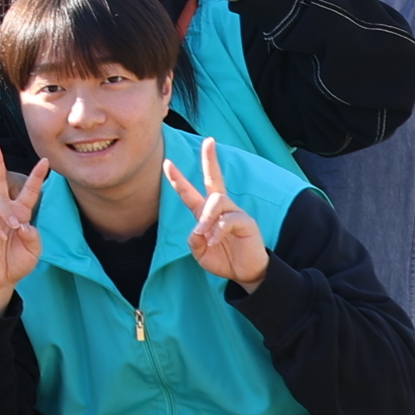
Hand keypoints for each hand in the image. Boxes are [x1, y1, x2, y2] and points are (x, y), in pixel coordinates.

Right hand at [0, 141, 51, 315]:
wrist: (0, 279)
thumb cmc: (18, 262)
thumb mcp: (34, 250)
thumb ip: (33, 235)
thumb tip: (21, 223)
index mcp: (21, 213)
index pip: (30, 191)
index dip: (37, 177)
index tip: (45, 161)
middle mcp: (4, 210)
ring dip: (5, 211)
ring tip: (12, 227)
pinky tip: (0, 236)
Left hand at [164, 136, 271, 289]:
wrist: (245, 273)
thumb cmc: (223, 259)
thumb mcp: (201, 252)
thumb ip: (194, 240)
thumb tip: (197, 230)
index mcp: (205, 213)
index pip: (190, 192)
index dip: (178, 179)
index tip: (167, 162)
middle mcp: (220, 208)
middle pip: (215, 178)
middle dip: (211, 159)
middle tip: (209, 141)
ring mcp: (235, 212)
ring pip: (217, 201)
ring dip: (206, 217)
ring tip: (204, 234)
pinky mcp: (247, 222)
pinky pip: (229, 220)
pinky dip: (218, 230)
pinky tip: (215, 241)